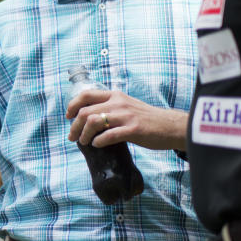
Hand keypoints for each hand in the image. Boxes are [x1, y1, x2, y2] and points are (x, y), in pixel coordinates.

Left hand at [66, 89, 187, 150]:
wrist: (171, 126)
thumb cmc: (147, 119)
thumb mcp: (127, 106)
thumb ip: (110, 108)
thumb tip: (89, 120)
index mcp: (115, 96)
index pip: (86, 95)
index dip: (72, 105)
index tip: (68, 116)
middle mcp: (118, 103)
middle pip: (85, 112)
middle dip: (74, 126)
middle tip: (72, 136)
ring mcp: (126, 116)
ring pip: (93, 122)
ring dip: (84, 134)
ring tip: (84, 142)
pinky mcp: (133, 129)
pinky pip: (108, 135)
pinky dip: (99, 141)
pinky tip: (98, 145)